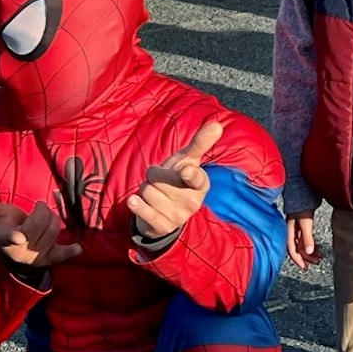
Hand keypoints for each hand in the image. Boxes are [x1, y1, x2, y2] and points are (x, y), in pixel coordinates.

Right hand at [0, 192, 81, 268]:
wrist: (13, 248)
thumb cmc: (6, 225)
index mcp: (5, 238)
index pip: (11, 237)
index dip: (16, 236)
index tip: (20, 236)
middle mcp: (20, 250)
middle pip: (40, 226)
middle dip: (43, 211)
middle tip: (40, 207)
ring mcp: (34, 257)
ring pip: (52, 233)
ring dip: (54, 220)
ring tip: (47, 217)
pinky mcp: (47, 260)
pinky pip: (60, 256)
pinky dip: (69, 252)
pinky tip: (78, 248)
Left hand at [126, 119, 222, 238]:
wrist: (165, 212)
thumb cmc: (178, 179)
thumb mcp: (188, 160)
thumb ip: (200, 142)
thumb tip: (218, 124)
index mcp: (201, 184)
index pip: (196, 178)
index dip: (190, 174)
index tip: (186, 171)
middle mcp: (193, 202)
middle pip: (158, 179)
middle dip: (154, 176)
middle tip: (161, 182)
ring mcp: (178, 216)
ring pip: (148, 191)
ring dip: (145, 190)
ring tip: (155, 194)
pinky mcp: (163, 227)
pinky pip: (143, 210)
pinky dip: (135, 203)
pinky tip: (134, 200)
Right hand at [286, 211, 317, 268]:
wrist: (302, 190)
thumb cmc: (302, 206)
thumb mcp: (305, 223)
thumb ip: (307, 237)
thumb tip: (309, 252)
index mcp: (289, 232)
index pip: (292, 250)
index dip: (298, 259)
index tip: (305, 267)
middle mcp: (292, 231)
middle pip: (298, 249)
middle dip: (306, 257)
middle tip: (317, 262)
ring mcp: (297, 228)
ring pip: (302, 244)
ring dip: (310, 251)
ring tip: (319, 257)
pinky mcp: (302, 225)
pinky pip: (305, 238)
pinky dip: (311, 244)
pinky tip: (317, 248)